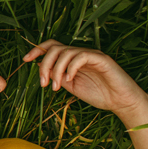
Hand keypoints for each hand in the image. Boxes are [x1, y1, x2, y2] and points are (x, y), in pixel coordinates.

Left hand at [22, 39, 147, 114]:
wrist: (122, 102)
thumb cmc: (100, 94)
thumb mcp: (72, 87)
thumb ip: (58, 77)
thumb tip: (42, 69)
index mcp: (72, 59)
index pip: (52, 46)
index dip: (37, 49)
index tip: (25, 60)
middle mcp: (81, 54)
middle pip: (55, 48)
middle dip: (44, 64)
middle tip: (43, 83)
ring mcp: (91, 55)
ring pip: (66, 52)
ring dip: (55, 69)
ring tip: (54, 87)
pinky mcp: (101, 59)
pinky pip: (81, 56)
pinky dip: (70, 67)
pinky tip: (69, 79)